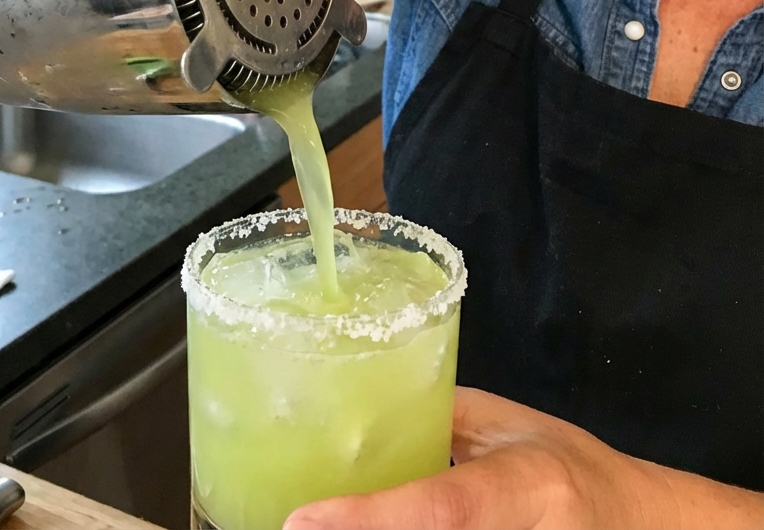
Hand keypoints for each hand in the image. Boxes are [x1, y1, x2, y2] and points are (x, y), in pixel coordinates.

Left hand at [283, 387, 763, 529]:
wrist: (639, 524)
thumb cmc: (570, 467)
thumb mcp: (509, 429)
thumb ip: (439, 423)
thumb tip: (356, 418)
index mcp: (529, 484)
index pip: (442, 506)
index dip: (371, 518)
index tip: (302, 519)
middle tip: (299, 525)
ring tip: (325, 523)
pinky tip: (364, 526)